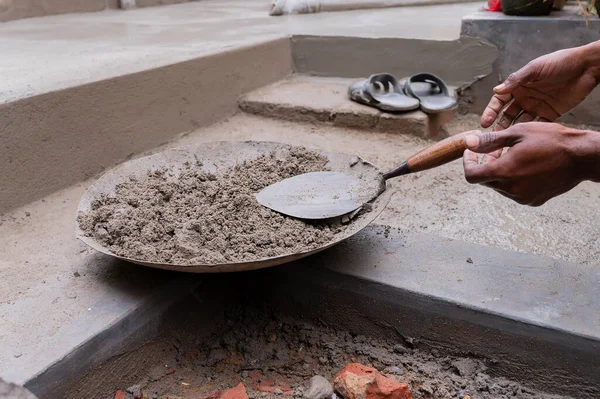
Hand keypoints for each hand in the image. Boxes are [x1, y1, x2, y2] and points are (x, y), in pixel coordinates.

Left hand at [463, 122, 599, 205]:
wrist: (582, 157)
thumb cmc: (552, 141)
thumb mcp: (517, 133)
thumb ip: (489, 141)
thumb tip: (468, 143)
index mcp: (503, 173)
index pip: (471, 175)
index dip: (467, 163)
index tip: (471, 153)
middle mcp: (511, 189)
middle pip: (485, 181)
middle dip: (485, 165)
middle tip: (496, 150)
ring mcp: (522, 197)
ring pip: (499, 186)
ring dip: (500, 172)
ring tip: (514, 156)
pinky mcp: (533, 201)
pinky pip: (514, 192)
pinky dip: (513, 180)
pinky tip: (526, 166)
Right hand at [481, 43, 599, 129]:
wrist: (587, 67)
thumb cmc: (560, 62)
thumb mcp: (535, 68)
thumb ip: (516, 80)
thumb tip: (496, 90)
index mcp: (519, 85)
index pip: (499, 101)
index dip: (491, 111)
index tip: (485, 123)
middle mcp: (525, 97)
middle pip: (507, 114)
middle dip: (499, 126)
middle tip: (493, 138)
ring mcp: (537, 106)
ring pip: (520, 122)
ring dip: (512, 132)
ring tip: (506, 142)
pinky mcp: (550, 113)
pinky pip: (537, 125)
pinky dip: (530, 132)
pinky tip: (525, 139)